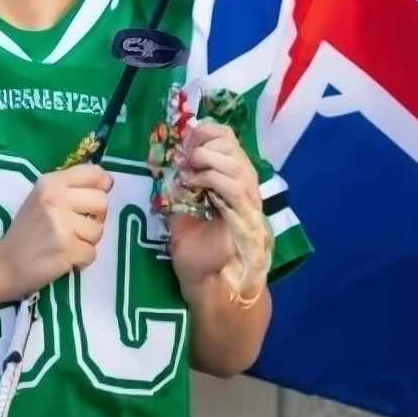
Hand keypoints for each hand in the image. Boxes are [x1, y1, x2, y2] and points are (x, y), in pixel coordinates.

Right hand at [0, 163, 112, 295]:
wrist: (3, 264)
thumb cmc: (26, 230)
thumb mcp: (42, 197)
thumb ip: (70, 188)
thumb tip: (108, 183)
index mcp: (51, 182)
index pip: (94, 174)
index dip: (101, 186)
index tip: (93, 200)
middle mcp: (57, 198)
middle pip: (102, 202)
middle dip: (96, 217)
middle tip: (79, 226)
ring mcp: (63, 224)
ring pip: (99, 230)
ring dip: (87, 241)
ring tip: (68, 243)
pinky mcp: (67, 249)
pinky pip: (92, 253)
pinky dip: (82, 259)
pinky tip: (66, 258)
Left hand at [168, 123, 267, 295]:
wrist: (208, 285)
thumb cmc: (196, 251)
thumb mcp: (181, 210)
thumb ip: (181, 186)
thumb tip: (170, 162)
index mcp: (229, 178)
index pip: (226, 138)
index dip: (205, 132)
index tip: (184, 141)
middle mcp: (243, 184)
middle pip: (231, 144)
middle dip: (203, 145)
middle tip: (184, 159)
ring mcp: (248, 199)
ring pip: (234, 162)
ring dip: (206, 161)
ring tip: (189, 175)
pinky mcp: (246, 215)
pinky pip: (233, 186)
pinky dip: (212, 179)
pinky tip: (196, 185)